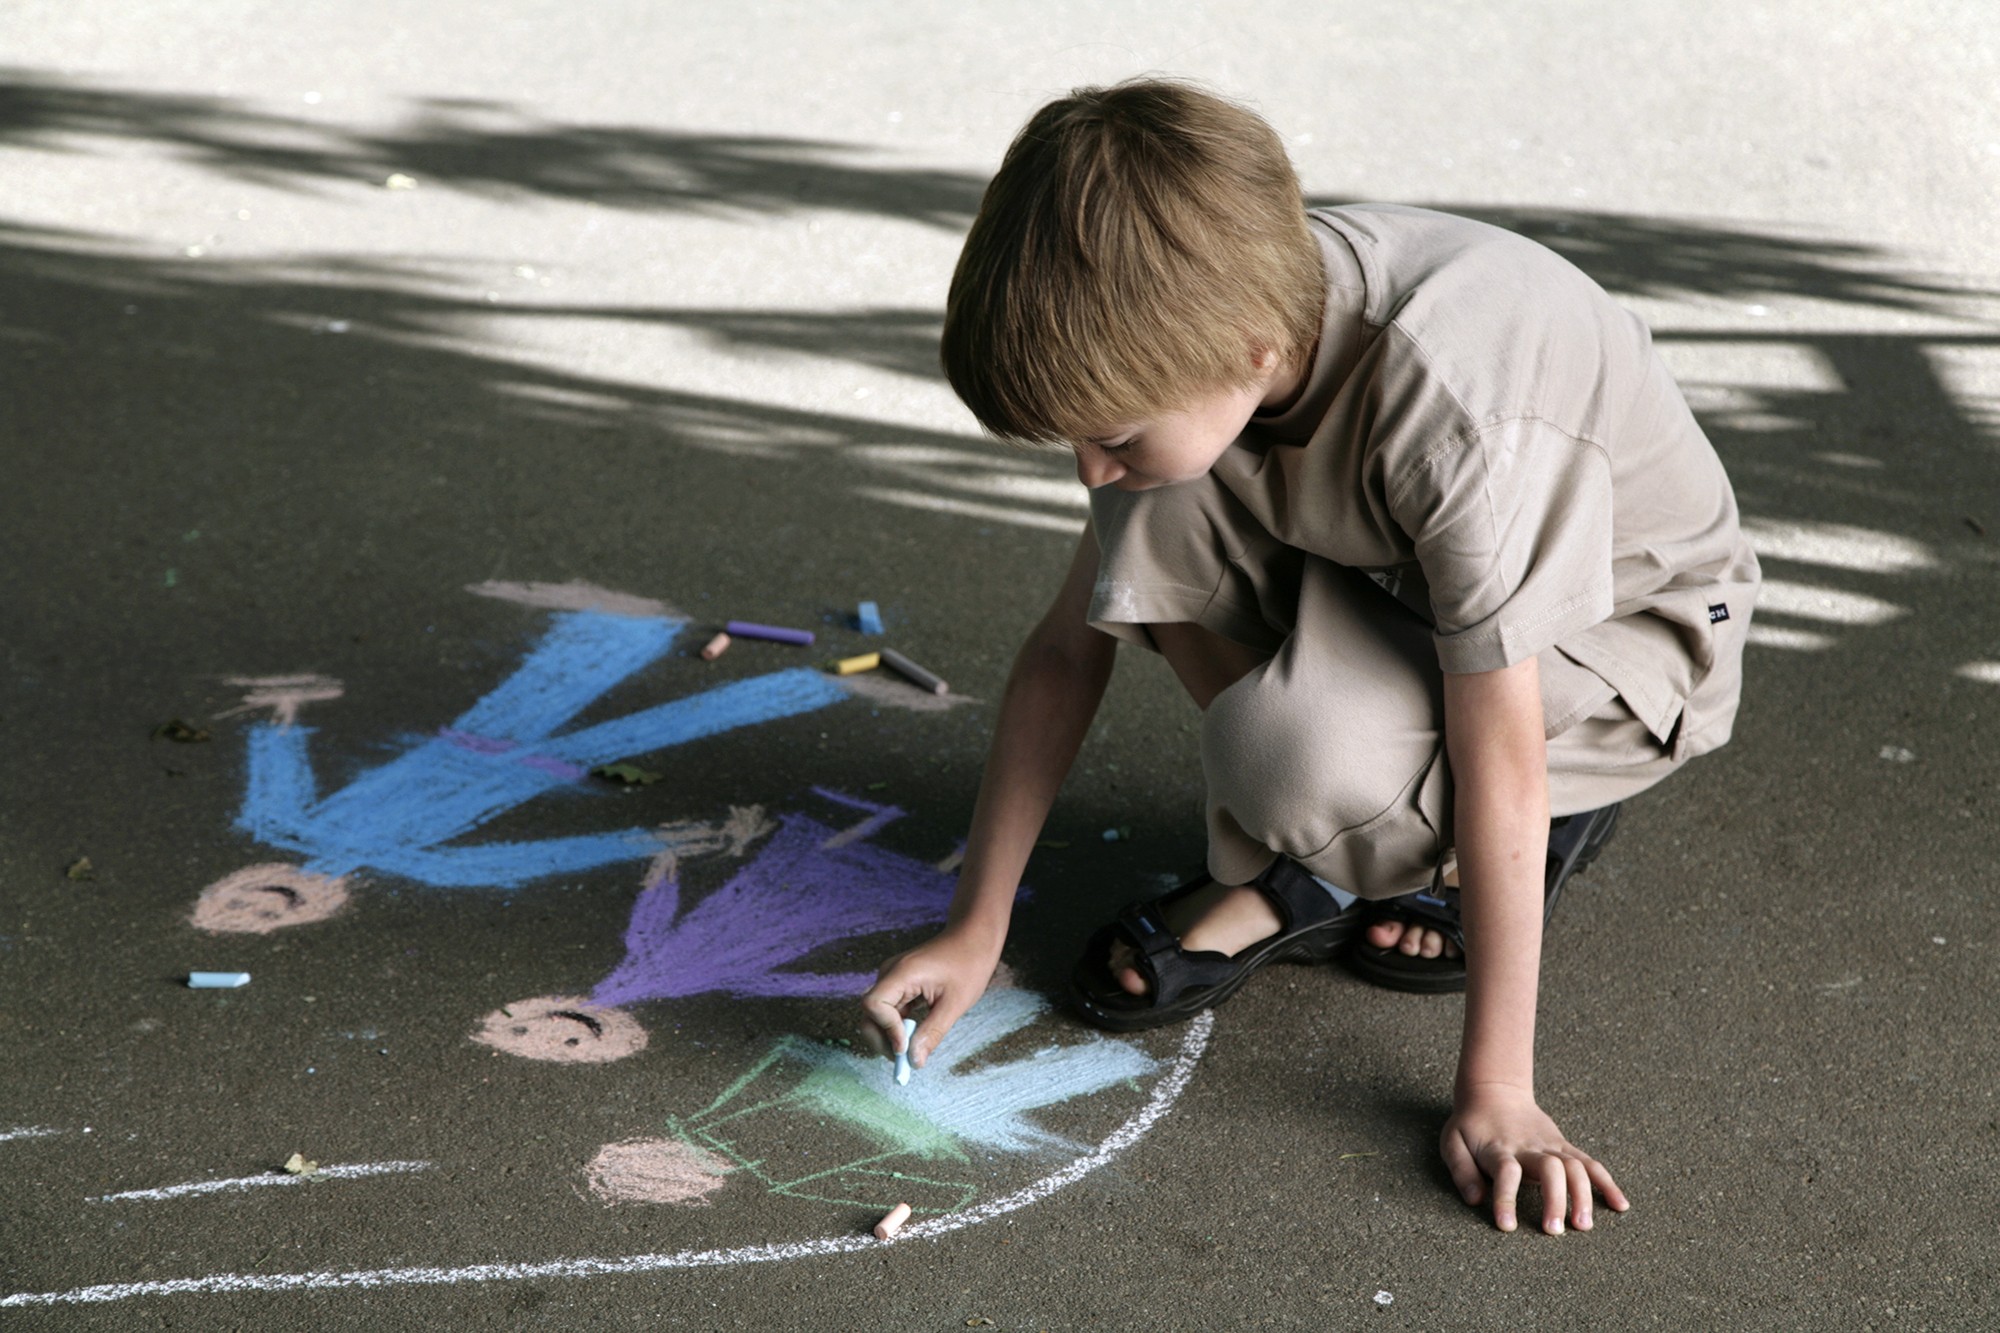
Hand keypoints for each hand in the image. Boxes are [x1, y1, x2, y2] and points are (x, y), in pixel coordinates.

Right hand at [858, 926, 1000, 1070]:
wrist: (973, 938)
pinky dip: (897, 1027)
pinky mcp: (899, 983)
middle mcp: (890, 974)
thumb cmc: (968, 965)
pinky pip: (889, 1010)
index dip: (886, 1030)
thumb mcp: (955, 1004)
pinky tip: (914, 1035)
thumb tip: (914, 1062)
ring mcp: (892, 978)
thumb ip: (932, 1033)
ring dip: (890, 1036)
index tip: (906, 1047)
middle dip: (883, 1039)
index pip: (873, 1006)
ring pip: (876, 1014)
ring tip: (912, 1049)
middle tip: (906, 1059)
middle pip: (869, 1013)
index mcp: (901, 973)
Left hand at [1441, 1082, 1629, 1233]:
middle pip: (1550, 1169)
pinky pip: (1590, 1164)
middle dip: (1555, 1199)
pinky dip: (1607, 1183)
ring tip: (1584, 1226)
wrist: (1495, 1090)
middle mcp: (1529, 1147)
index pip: (1505, 1173)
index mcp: (1499, 1148)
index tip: (1507, 1226)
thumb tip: (1476, 1201)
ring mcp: (1551, 1145)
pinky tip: (1620, 1206)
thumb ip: (1461, 1170)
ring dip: (1583, 1195)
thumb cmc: (1471, 1124)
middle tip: (1553, 1230)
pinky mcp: (1564, 1146)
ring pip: (1575, 1166)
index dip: (1506, 1198)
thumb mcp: (1452, 1141)